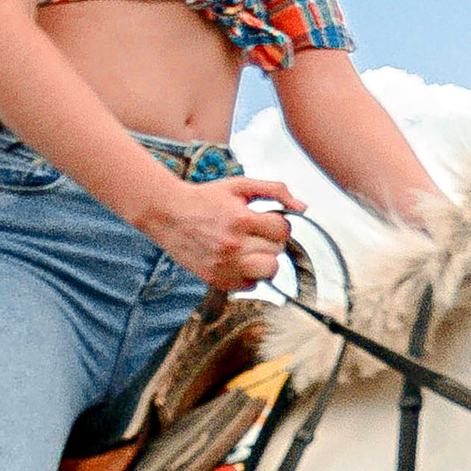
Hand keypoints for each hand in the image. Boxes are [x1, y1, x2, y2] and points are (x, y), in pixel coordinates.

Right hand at [149, 169, 302, 291]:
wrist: (168, 214)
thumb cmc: (206, 198)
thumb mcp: (239, 186)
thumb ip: (274, 190)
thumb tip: (303, 208)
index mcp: (241, 220)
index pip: (282, 230)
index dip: (277, 223)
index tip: (264, 219)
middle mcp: (234, 246)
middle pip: (277, 250)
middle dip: (271, 239)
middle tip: (254, 231)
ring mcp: (225, 266)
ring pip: (269, 271)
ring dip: (265, 259)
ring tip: (251, 248)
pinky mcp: (217, 280)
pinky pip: (250, 285)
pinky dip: (249, 274)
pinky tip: (237, 259)